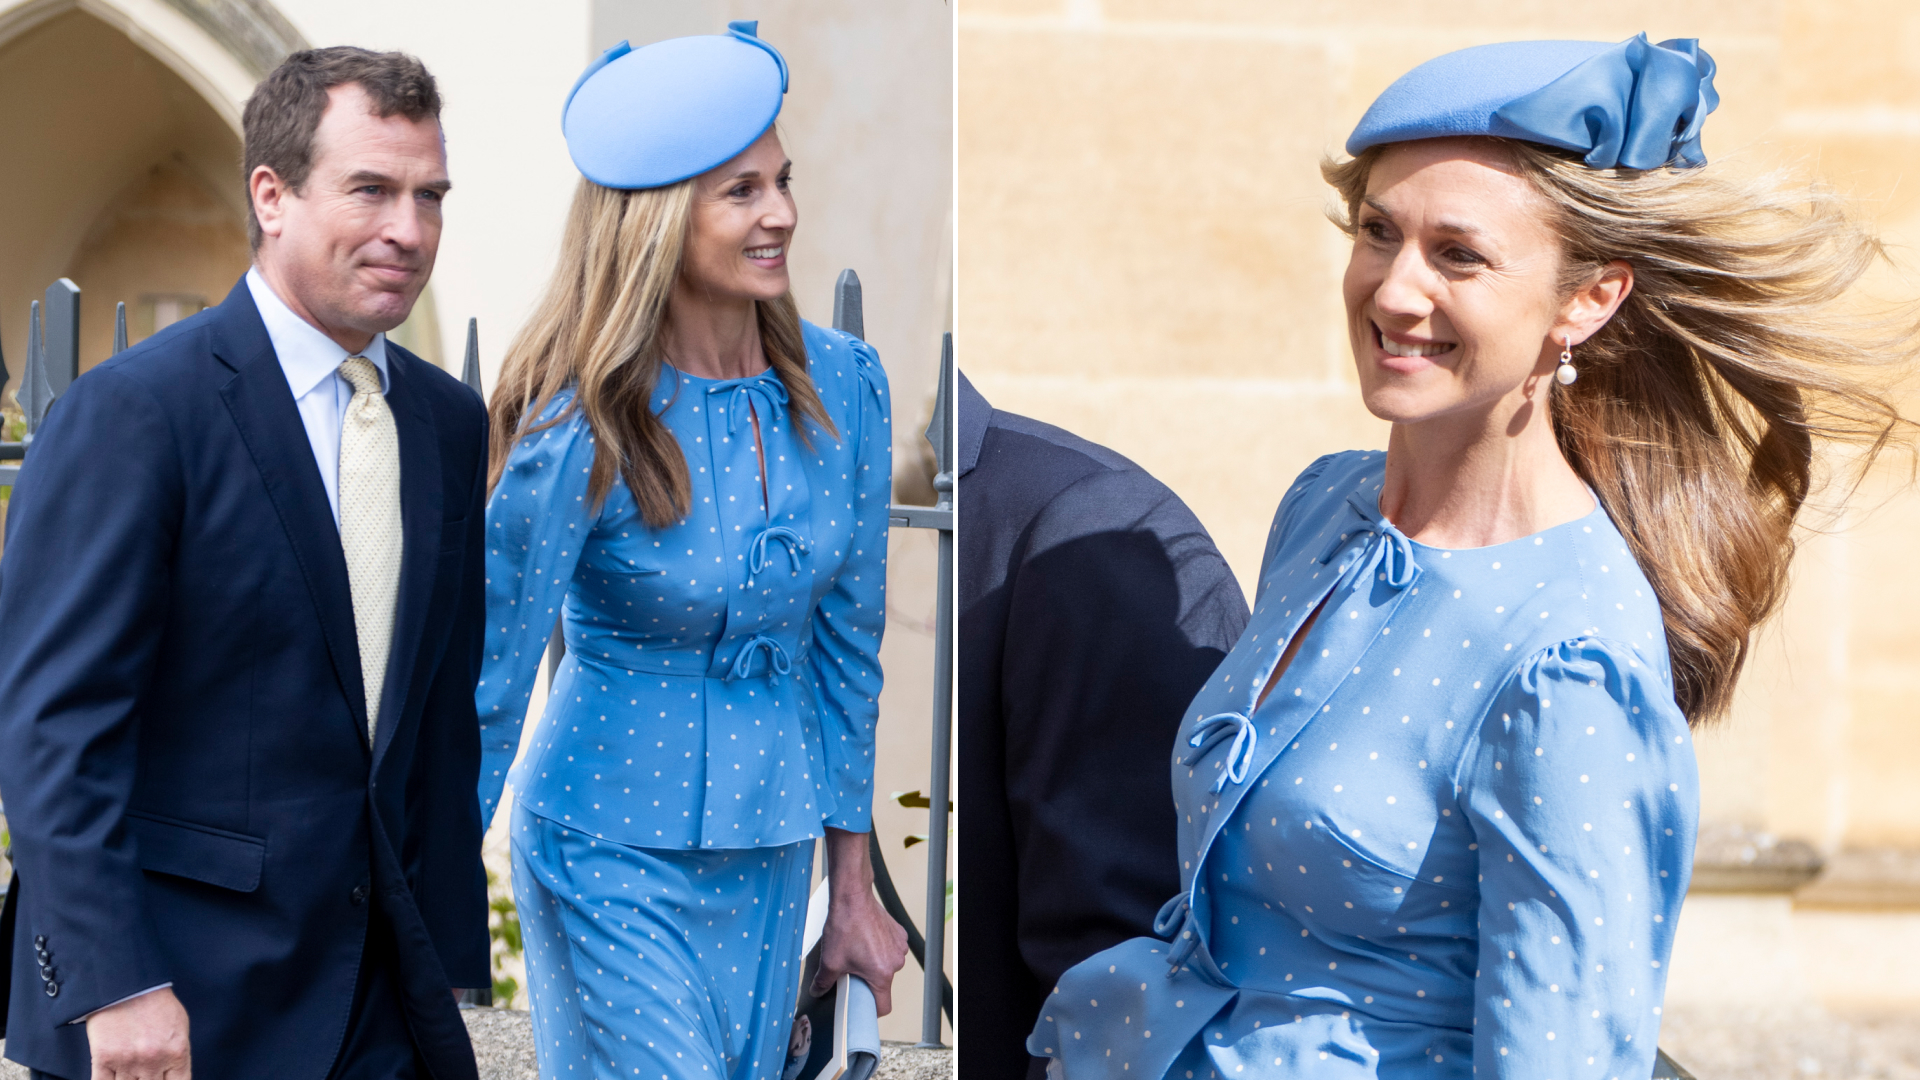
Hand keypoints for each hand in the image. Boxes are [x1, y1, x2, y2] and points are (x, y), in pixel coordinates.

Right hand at [85, 986, 189, 1079]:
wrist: (127, 982)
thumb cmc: (155, 1003)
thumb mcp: (179, 1027)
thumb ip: (178, 1056)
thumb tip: (174, 1077)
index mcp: (177, 1052)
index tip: (162, 1079)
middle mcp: (154, 1060)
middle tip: (143, 1074)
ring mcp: (128, 1061)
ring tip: (129, 1069)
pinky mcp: (104, 1058)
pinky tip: (112, 1077)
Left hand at [811, 828, 909, 1014]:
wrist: (852, 897)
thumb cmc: (844, 927)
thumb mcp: (830, 960)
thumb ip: (823, 982)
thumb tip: (818, 991)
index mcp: (881, 974)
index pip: (883, 1006)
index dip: (871, 1011)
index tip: (860, 1006)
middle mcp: (895, 962)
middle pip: (883, 984)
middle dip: (868, 981)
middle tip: (851, 972)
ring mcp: (899, 947)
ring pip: (887, 966)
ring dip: (874, 964)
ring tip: (857, 952)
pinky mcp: (899, 933)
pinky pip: (890, 949)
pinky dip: (880, 949)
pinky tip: (865, 939)